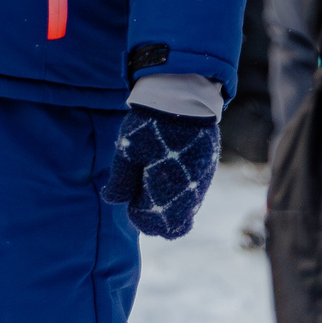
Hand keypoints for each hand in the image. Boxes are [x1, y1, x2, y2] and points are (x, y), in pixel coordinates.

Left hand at [99, 107, 218, 239]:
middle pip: (173, 225)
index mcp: (166, 192)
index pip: (154, 225)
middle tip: (141, 194)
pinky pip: (195, 193)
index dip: (139, 218)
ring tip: (153, 179)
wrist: (184, 97)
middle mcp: (188, 193)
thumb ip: (120, 181)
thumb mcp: (127, 151)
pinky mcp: (208, 169)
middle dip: (156, 216)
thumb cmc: (150, 124)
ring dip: (170, 205)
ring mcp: (202, 182)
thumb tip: (113, 200)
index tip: (131, 201)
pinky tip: (168, 172)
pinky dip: (181, 191)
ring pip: (186, 211)